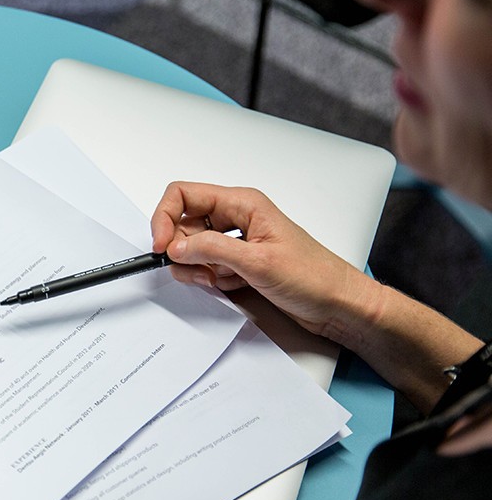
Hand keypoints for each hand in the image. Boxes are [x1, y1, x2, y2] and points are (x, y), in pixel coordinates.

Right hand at [149, 182, 381, 342]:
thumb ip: (212, 250)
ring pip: (192, 248)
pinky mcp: (238, 262)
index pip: (184, 195)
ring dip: (196, 267)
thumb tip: (176, 246)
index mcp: (243, 203)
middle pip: (184, 224)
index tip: (161, 245)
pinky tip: (230, 285)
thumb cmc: (315, 276)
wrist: (338, 304)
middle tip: (194, 268)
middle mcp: (237, 218)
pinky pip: (206, 266)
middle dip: (182, 250)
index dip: (165, 217)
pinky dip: (210, 279)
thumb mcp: (258, 262)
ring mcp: (236, 241)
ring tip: (217, 279)